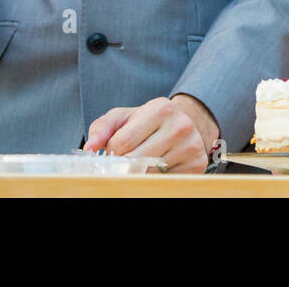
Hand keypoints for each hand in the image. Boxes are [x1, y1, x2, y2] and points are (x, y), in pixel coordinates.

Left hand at [84, 96, 217, 172]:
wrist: (184, 125)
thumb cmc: (148, 122)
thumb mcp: (125, 118)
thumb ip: (103, 128)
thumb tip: (90, 147)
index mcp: (160, 108)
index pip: (122, 143)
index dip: (111, 152)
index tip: (113, 153)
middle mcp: (180, 125)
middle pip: (136, 160)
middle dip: (123, 165)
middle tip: (121, 164)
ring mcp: (191, 146)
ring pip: (151, 173)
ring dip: (139, 173)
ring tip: (140, 164)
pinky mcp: (197, 164)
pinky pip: (165, 181)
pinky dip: (156, 179)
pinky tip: (156, 169)